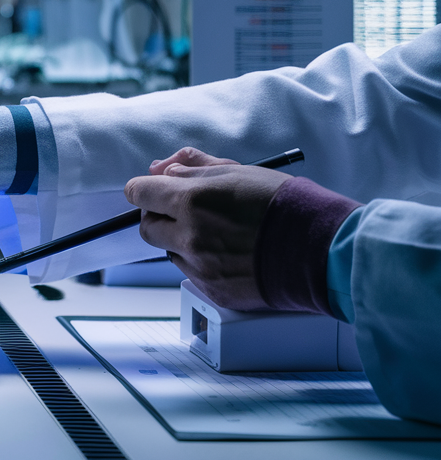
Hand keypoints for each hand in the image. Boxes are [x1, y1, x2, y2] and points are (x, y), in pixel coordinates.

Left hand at [123, 147, 291, 309]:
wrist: (321, 250)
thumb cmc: (284, 205)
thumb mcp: (238, 171)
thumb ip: (193, 167)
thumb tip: (160, 168)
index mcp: (192, 201)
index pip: (139, 193)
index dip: (144, 190)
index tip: (151, 191)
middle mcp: (190, 236)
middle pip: (147, 226)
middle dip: (160, 216)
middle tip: (186, 211)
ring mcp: (200, 267)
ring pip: (170, 250)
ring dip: (182, 240)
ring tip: (219, 233)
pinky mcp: (212, 291)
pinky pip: (191, 274)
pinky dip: (201, 263)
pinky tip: (230, 254)